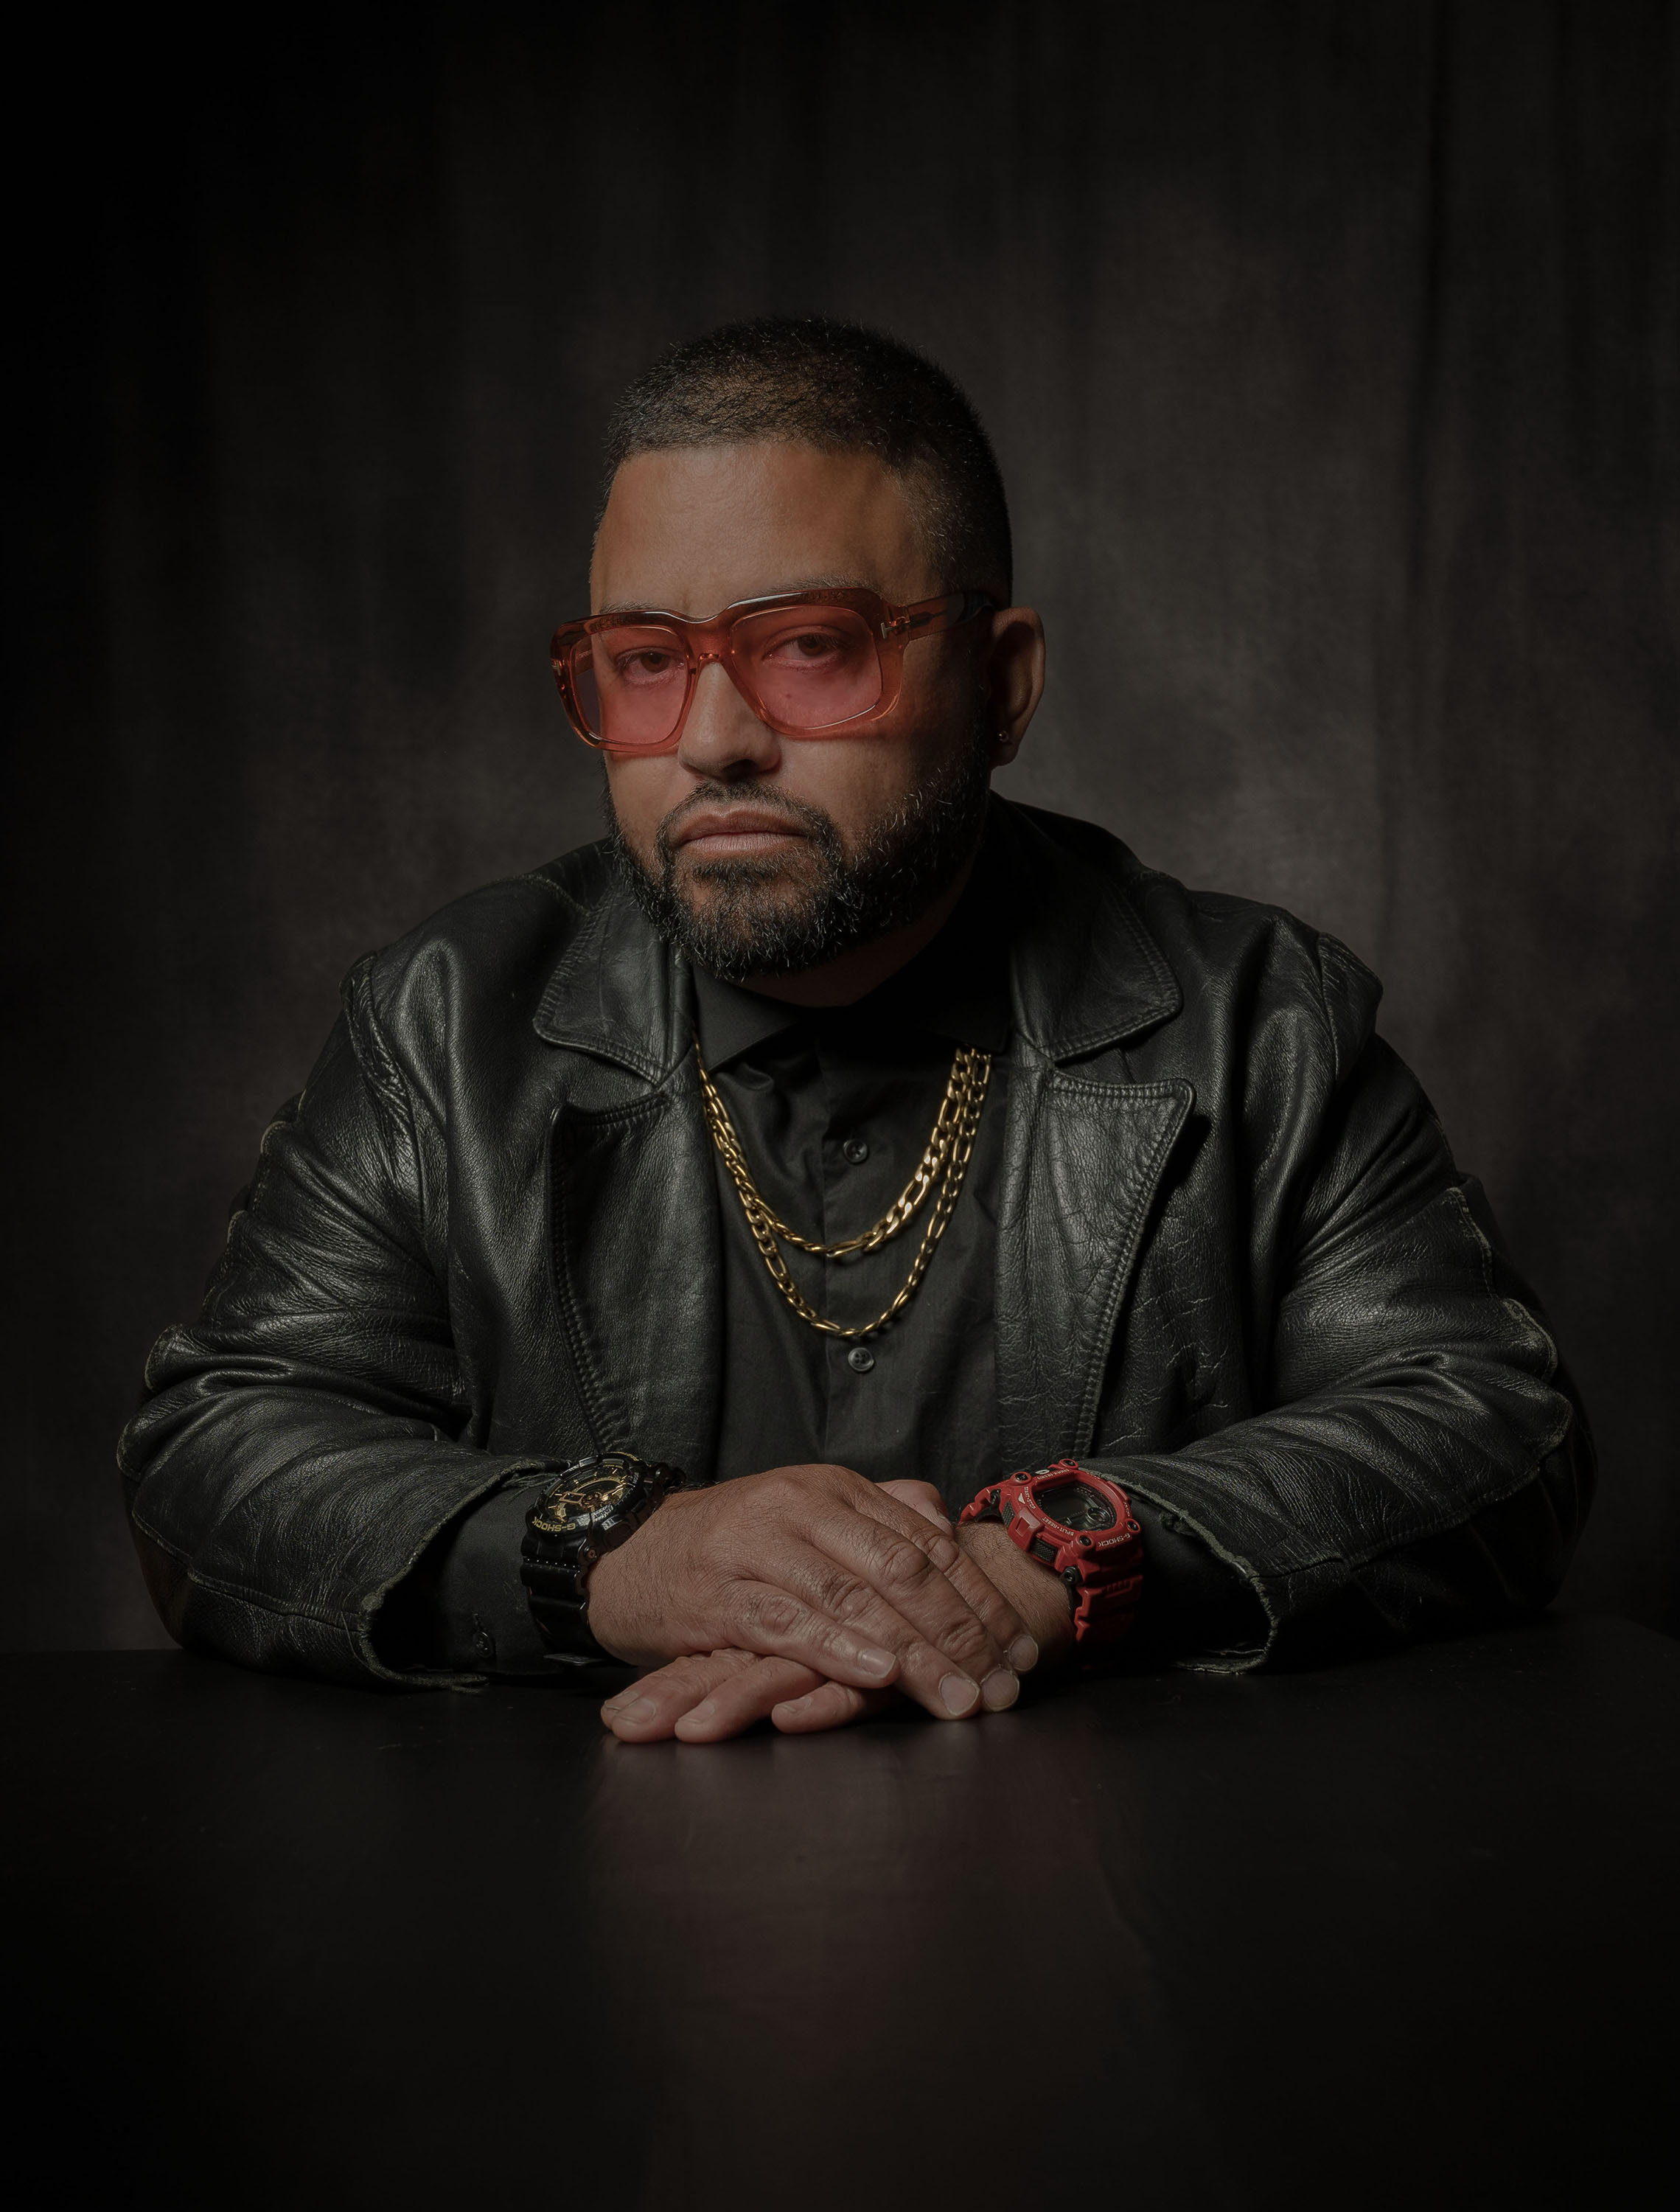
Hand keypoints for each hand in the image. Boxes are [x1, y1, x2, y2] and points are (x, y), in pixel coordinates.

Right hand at [588, 1466, 1035, 1726]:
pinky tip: (879, 1673)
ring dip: (914, 1653)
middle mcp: (800, 1507)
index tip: (1022, 1649)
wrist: (623, 1552)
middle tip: (1004, 1684)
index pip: (925, 1543)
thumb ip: (875, 1517)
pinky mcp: (717, 1594)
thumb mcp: (804, 1519)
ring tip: (959, 1695)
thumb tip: (943, 1518)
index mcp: (833, 1490)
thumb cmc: (727, 1549)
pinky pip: (787, 1622)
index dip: (979, 1598)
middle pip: (901, 1569)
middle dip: (961, 1632)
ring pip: (852, 1597)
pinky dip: (837, 1648)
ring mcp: (757, 1547)